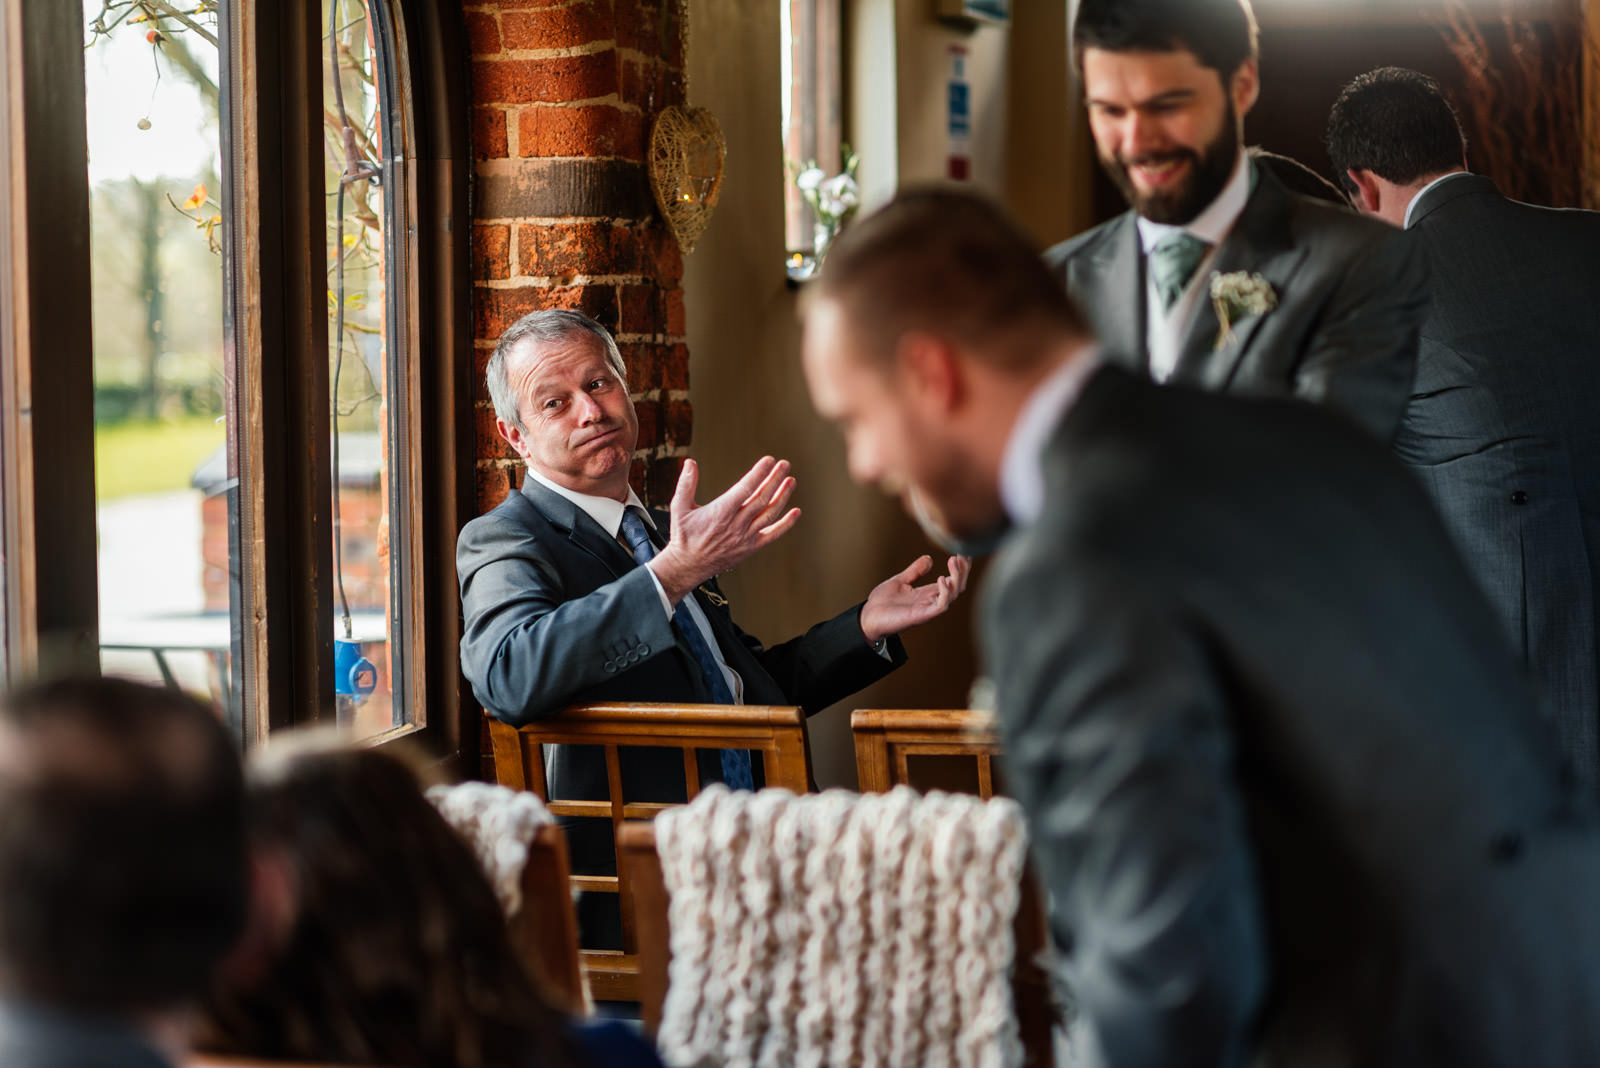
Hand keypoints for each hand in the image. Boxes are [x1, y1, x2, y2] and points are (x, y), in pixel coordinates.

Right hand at [649, 457, 801, 603]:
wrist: (688, 565)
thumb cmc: (684, 536)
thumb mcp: (679, 507)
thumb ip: (686, 484)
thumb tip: (690, 462)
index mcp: (721, 512)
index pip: (745, 488)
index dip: (759, 473)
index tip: (769, 460)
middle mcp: (736, 524)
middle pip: (762, 498)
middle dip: (775, 479)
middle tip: (784, 465)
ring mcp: (745, 537)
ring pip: (769, 514)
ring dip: (782, 496)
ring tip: (791, 481)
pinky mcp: (751, 547)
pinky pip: (772, 535)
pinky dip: (786, 524)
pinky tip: (796, 512)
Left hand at [859, 555, 969, 643]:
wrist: (867, 617)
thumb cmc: (882, 603)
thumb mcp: (900, 581)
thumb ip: (915, 571)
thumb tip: (929, 559)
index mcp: (927, 593)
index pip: (951, 581)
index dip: (960, 569)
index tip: (963, 553)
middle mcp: (930, 601)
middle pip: (957, 587)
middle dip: (962, 571)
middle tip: (961, 555)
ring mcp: (927, 609)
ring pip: (953, 595)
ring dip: (957, 578)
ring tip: (954, 562)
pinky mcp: (921, 616)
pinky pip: (940, 606)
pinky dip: (945, 593)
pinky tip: (942, 579)